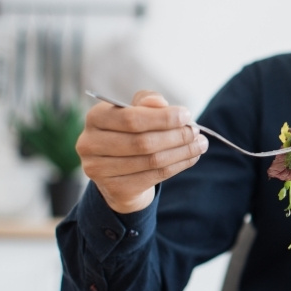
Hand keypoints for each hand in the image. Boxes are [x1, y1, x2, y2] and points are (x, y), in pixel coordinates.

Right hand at [76, 90, 208, 212]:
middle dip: (176, 136)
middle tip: (197, 132)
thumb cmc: (131, 133)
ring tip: (200, 144)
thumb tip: (159, 103)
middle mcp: (90, 144)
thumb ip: (147, 102)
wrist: (119, 171)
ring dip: (182, 152)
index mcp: (95, 118)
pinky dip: (178, 166)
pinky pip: (154, 176)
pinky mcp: (114, 188)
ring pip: (151, 160)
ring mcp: (99, 169)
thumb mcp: (137, 111)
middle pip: (142, 141)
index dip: (162, 118)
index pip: (131, 118)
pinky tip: (191, 158)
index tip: (187, 115)